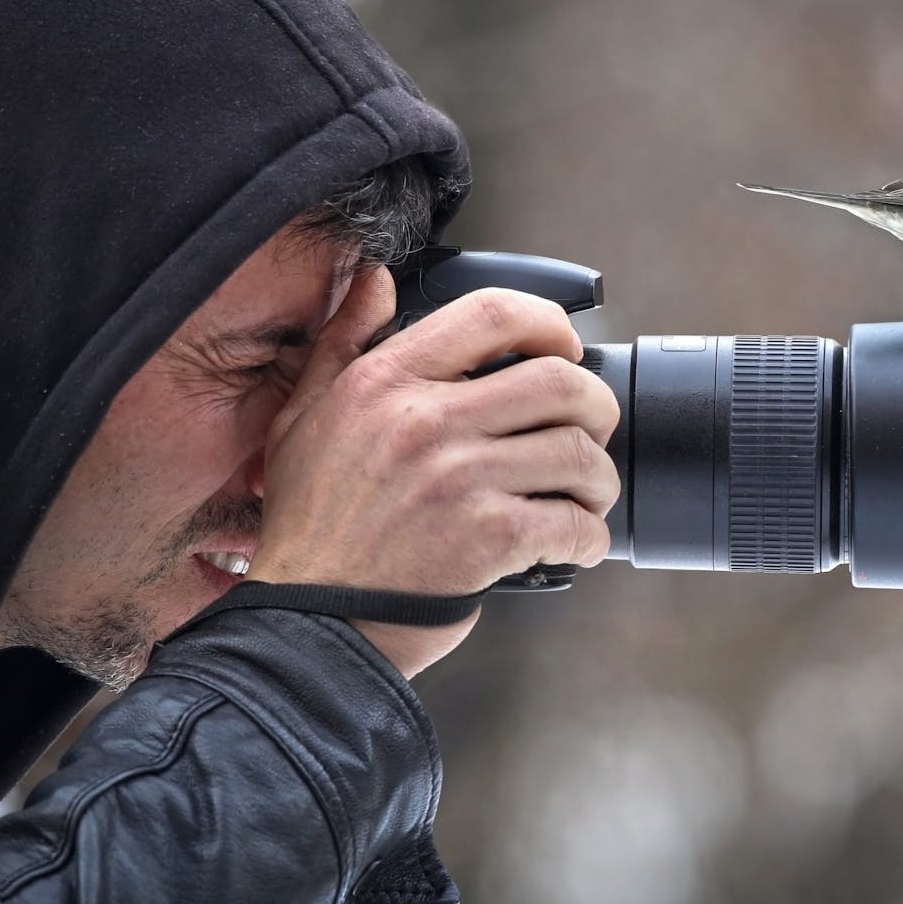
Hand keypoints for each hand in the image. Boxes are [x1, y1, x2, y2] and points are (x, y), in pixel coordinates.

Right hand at [249, 268, 620, 676]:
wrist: (312, 624)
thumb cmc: (313, 527)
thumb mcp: (303, 417)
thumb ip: (342, 342)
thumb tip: (372, 279)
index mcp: (386, 382)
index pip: (493, 313)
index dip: (550, 324)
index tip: (567, 349)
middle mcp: (426, 421)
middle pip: (560, 381)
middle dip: (595, 408)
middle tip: (589, 434)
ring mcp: (460, 479)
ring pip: (578, 453)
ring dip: (598, 479)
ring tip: (584, 497)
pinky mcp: (488, 538)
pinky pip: (574, 522)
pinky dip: (590, 537)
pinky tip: (575, 545)